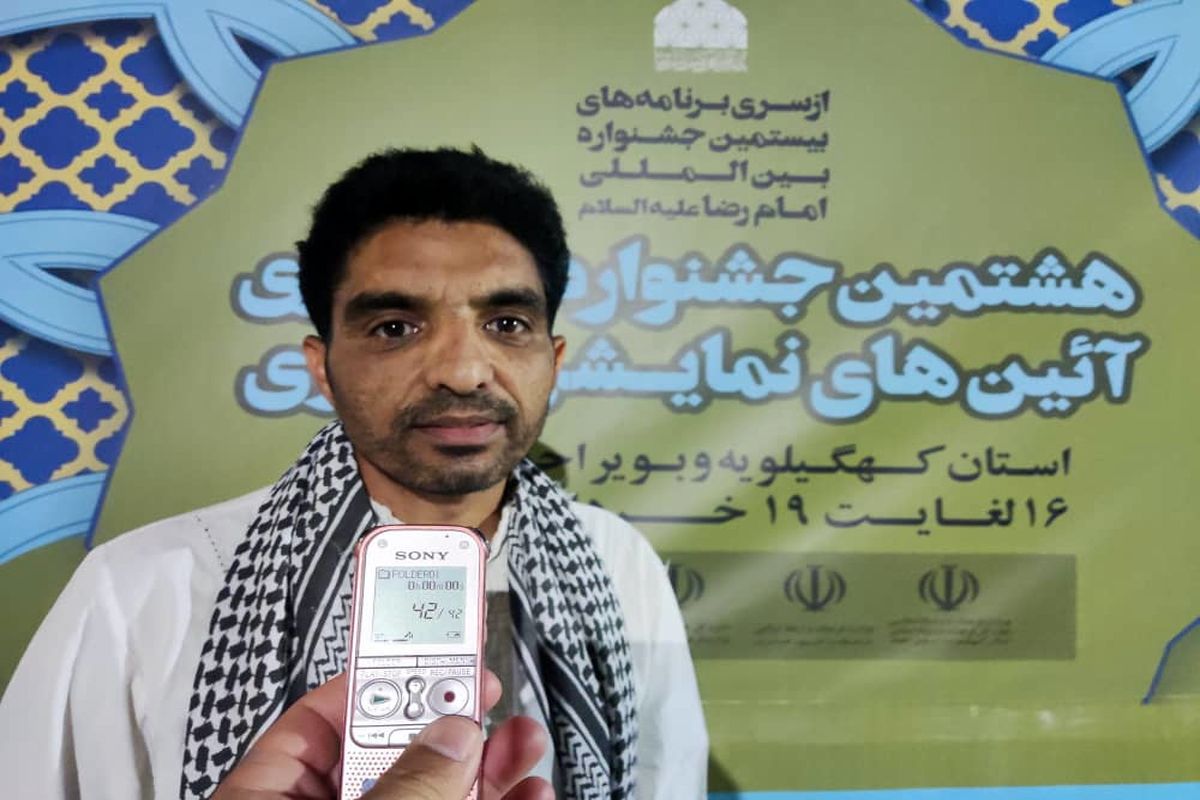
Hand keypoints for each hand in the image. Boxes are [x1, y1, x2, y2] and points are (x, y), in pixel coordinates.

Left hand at [212, 671, 552, 799]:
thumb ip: (404, 786)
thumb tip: (452, 733)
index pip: (319, 720)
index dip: (376, 673)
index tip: (427, 637)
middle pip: (392, 753)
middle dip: (451, 720)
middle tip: (491, 689)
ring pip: (438, 791)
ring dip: (490, 766)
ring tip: (527, 741)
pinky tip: (529, 794)